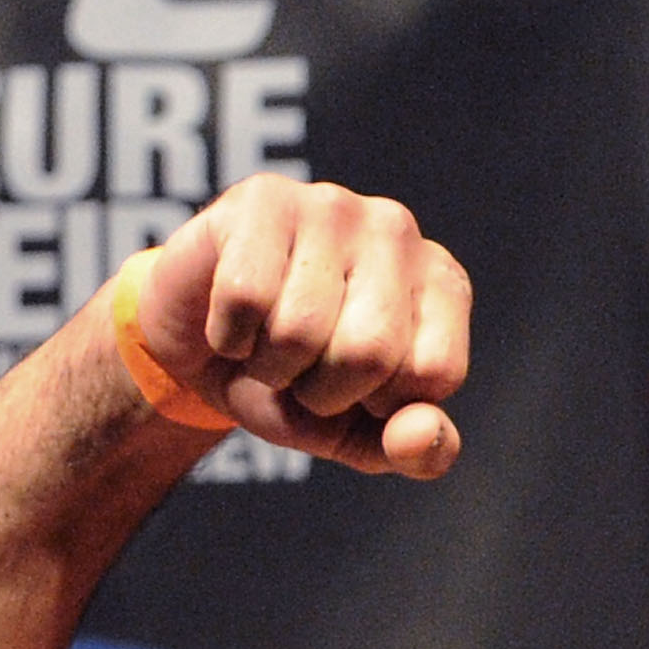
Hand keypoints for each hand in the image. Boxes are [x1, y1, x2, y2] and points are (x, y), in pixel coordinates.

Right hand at [129, 176, 470, 475]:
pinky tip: (233, 316)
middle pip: (369, 352)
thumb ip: (414, 449)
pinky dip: (228, 336)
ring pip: (299, 329)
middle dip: (321, 390)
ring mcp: (331, 205)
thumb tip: (420, 438)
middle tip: (303, 368)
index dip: (380, 404)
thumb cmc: (299, 384)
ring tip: (267, 340)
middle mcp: (397, 231)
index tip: (358, 386)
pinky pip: (245, 300)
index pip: (434, 374)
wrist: (206, 350)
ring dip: (270, 365)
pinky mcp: (263, 198)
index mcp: (443, 284)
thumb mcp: (364, 433)